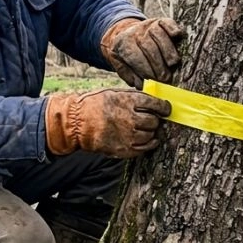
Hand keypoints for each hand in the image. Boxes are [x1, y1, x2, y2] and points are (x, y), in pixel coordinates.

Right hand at [44, 89, 171, 158]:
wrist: (76, 123)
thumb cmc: (94, 105)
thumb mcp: (113, 93)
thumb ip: (133, 97)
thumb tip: (152, 102)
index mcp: (128, 101)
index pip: (155, 104)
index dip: (164, 107)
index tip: (166, 109)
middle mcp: (130, 118)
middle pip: (154, 121)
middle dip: (155, 120)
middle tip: (152, 119)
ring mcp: (128, 135)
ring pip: (151, 135)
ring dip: (151, 132)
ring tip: (145, 129)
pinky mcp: (124, 148)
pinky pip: (145, 148)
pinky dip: (150, 144)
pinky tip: (149, 140)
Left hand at [101, 18, 183, 88]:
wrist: (126, 32)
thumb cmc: (126, 54)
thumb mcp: (120, 63)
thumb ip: (127, 74)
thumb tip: (139, 85)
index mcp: (123, 42)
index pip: (134, 56)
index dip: (144, 69)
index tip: (153, 81)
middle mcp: (135, 31)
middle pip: (148, 47)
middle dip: (158, 64)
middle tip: (165, 78)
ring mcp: (148, 25)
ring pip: (159, 35)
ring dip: (167, 50)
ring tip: (172, 64)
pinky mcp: (160, 21)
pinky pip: (168, 23)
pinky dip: (173, 28)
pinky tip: (177, 35)